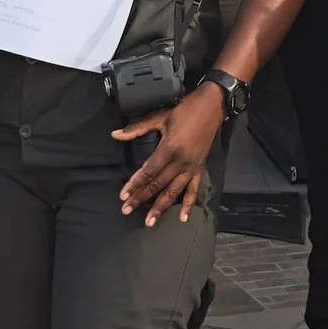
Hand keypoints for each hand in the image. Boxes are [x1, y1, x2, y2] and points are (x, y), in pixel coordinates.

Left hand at [114, 83, 223, 225]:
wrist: (212, 106)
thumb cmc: (184, 110)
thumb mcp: (159, 117)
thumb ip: (136, 128)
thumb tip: (115, 134)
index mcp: (170, 148)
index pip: (149, 171)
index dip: (135, 184)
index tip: (123, 195)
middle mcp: (181, 161)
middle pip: (158, 185)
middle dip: (141, 198)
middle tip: (127, 210)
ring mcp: (191, 167)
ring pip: (174, 192)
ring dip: (161, 208)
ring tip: (149, 222)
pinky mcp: (199, 169)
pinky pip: (194, 190)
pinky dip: (188, 205)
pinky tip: (182, 218)